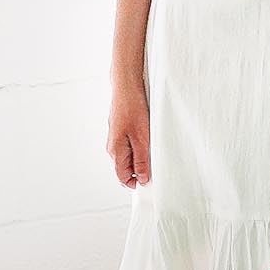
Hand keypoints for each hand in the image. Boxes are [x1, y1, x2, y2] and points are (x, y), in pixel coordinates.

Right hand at [107, 74, 151, 188]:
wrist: (127, 86)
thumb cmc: (132, 109)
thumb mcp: (141, 138)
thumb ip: (141, 160)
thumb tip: (142, 178)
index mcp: (115, 151)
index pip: (123, 178)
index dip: (136, 183)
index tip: (150, 181)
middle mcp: (113, 147)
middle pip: (126, 168)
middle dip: (140, 170)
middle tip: (155, 164)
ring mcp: (117, 138)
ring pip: (129, 157)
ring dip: (141, 157)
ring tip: (153, 148)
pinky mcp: (122, 131)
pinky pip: (131, 146)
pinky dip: (140, 147)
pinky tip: (149, 138)